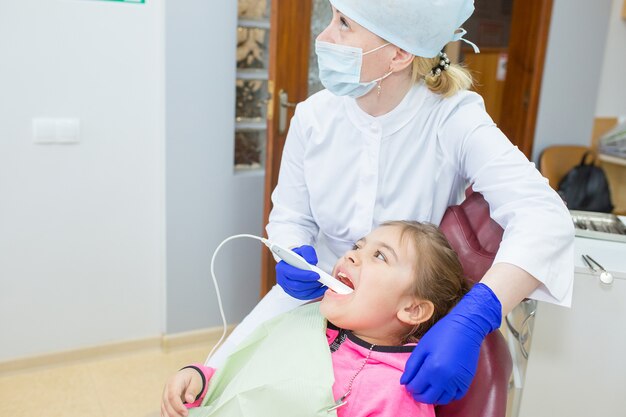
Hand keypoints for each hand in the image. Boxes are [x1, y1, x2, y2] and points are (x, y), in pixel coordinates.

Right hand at [161, 367, 205, 416]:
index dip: (178, 406)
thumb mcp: (196, 381)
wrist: (187, 375)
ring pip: (164, 408)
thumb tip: (190, 400)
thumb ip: (192, 390)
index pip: (173, 396)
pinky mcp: (165, 400)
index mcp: (174, 382)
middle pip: (167, 403)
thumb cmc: (193, 378)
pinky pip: (164, 409)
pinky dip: (167, 415)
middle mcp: (166, 389)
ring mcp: (164, 395)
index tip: (186, 413)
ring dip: (170, 416)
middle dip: (174, 413)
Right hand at [275, 245, 325, 299]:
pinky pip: (304, 297)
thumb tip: (312, 261)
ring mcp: (287, 288)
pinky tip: (321, 289)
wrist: (296, 262)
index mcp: (282, 268)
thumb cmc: (298, 256)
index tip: (317, 274)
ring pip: (301, 293)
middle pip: (297, 286)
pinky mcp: (293, 293)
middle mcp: (282, 279)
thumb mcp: (303, 249)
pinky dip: (314, 294)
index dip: (305, 275)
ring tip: (322, 283)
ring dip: (313, 289)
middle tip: (322, 280)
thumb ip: (308, 252)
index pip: (293, 274)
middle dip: (311, 283)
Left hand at [400, 283, 501, 404]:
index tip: (408, 383)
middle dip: (418, 395)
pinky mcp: (467, 382)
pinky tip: (440, 387)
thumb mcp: (421, 347)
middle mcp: (445, 379)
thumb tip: (404, 382)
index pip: (416, 387)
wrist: (466, 328)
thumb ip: (411, 366)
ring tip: (427, 387)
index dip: (409, 387)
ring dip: (432, 397)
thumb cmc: (442, 334)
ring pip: (442, 400)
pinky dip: (446, 395)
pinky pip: (455, 396)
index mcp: (432, 368)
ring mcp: (458, 382)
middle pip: (428, 398)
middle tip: (415, 387)